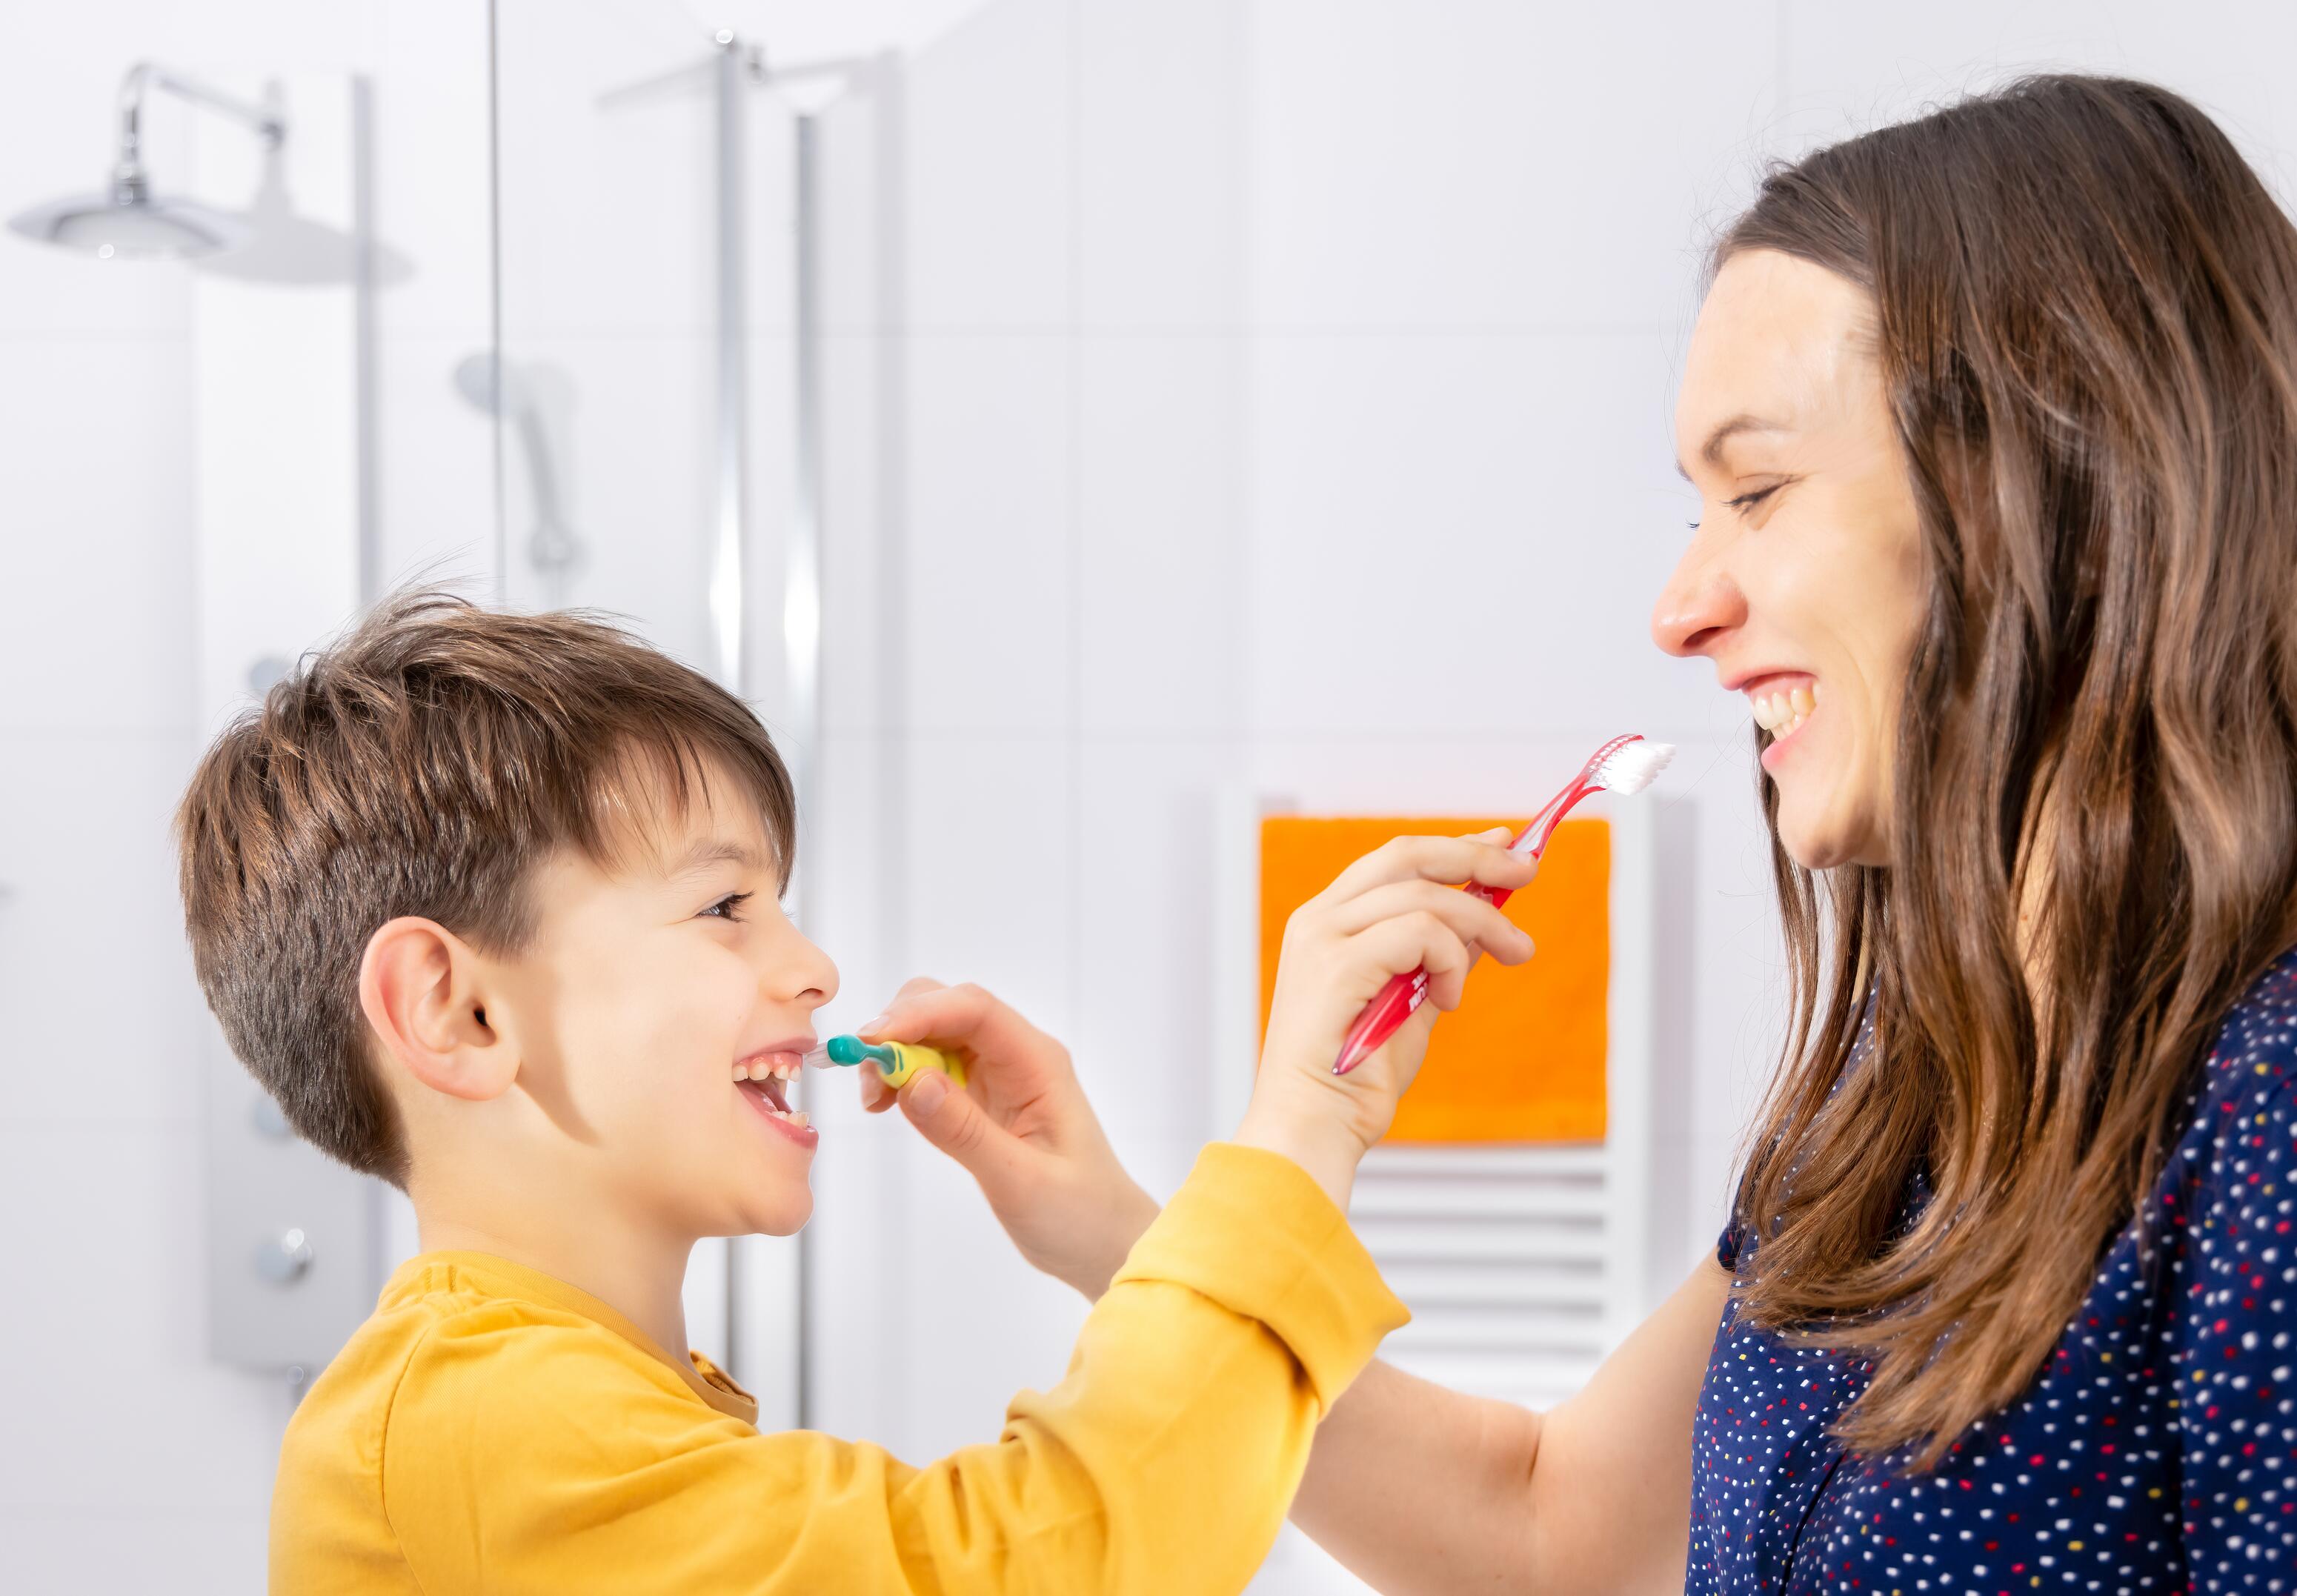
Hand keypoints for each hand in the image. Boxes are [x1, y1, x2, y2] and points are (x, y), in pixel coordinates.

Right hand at [857, 978, 1158, 1298]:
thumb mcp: (1021, 1182)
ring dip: (895, 1052)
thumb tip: (912, 1081)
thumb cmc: (1078, 1214)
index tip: (871, 1042)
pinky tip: (888, 1105)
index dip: (918, 1014)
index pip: (974, 1009)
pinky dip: (902, 1075)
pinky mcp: (981, 1097)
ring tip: (874, 1102)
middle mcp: (1017, 1056)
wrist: (1102, 1243)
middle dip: (899, 1027)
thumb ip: (966, 1132)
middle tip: (867, 1079)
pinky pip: (932, 1065)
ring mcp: (998, 1073)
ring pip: (933, 1031)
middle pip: (948, 1006)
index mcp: (1039, 1063)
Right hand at [1236, 829, 1535, 1207]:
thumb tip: (1489, 916)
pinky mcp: (1337, 966)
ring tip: (1511, 954)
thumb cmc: (1357, 1076)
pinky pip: (1419, 932)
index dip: (1455, 846)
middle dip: (1476, 856)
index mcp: (1329, 922)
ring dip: (1482, 921)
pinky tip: (1448, 998)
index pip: (1397, 860)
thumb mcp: (1415, 1000)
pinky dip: (1451, 960)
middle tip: (1527, 871)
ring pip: (1423, 895)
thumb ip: (1444, 954)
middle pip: (1408, 855)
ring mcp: (1323, 939)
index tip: (1506, 845)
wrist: (1315, 1126)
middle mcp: (1319, 919)